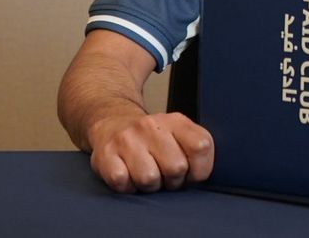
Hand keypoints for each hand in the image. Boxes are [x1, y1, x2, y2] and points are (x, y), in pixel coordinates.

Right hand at [87, 111, 214, 193]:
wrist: (112, 122)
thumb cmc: (153, 139)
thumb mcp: (179, 134)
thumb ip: (195, 149)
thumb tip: (202, 176)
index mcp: (176, 121)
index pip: (201, 146)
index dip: (199, 169)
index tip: (191, 174)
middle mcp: (151, 125)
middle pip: (176, 167)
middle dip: (173, 181)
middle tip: (165, 175)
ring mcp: (127, 138)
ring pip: (149, 179)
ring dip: (149, 186)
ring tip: (146, 174)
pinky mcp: (105, 153)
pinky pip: (122, 181)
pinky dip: (127, 186)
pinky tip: (128, 175)